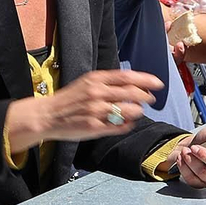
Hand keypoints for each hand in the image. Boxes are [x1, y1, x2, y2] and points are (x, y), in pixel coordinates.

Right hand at [14, 68, 163, 145]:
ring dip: (137, 111)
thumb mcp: (87, 83)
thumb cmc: (70, 98)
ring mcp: (96, 111)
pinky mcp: (94, 128)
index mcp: (96, 79)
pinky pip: (120, 126)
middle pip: (132, 93)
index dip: (146, 80)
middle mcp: (97, 93)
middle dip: (146, 96)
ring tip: (136, 111)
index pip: (127, 77)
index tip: (158, 84)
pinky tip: (127, 122)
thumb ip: (108, 82)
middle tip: (150, 99)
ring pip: (129, 111)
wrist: (47, 115)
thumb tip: (133, 84)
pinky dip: (127, 124)